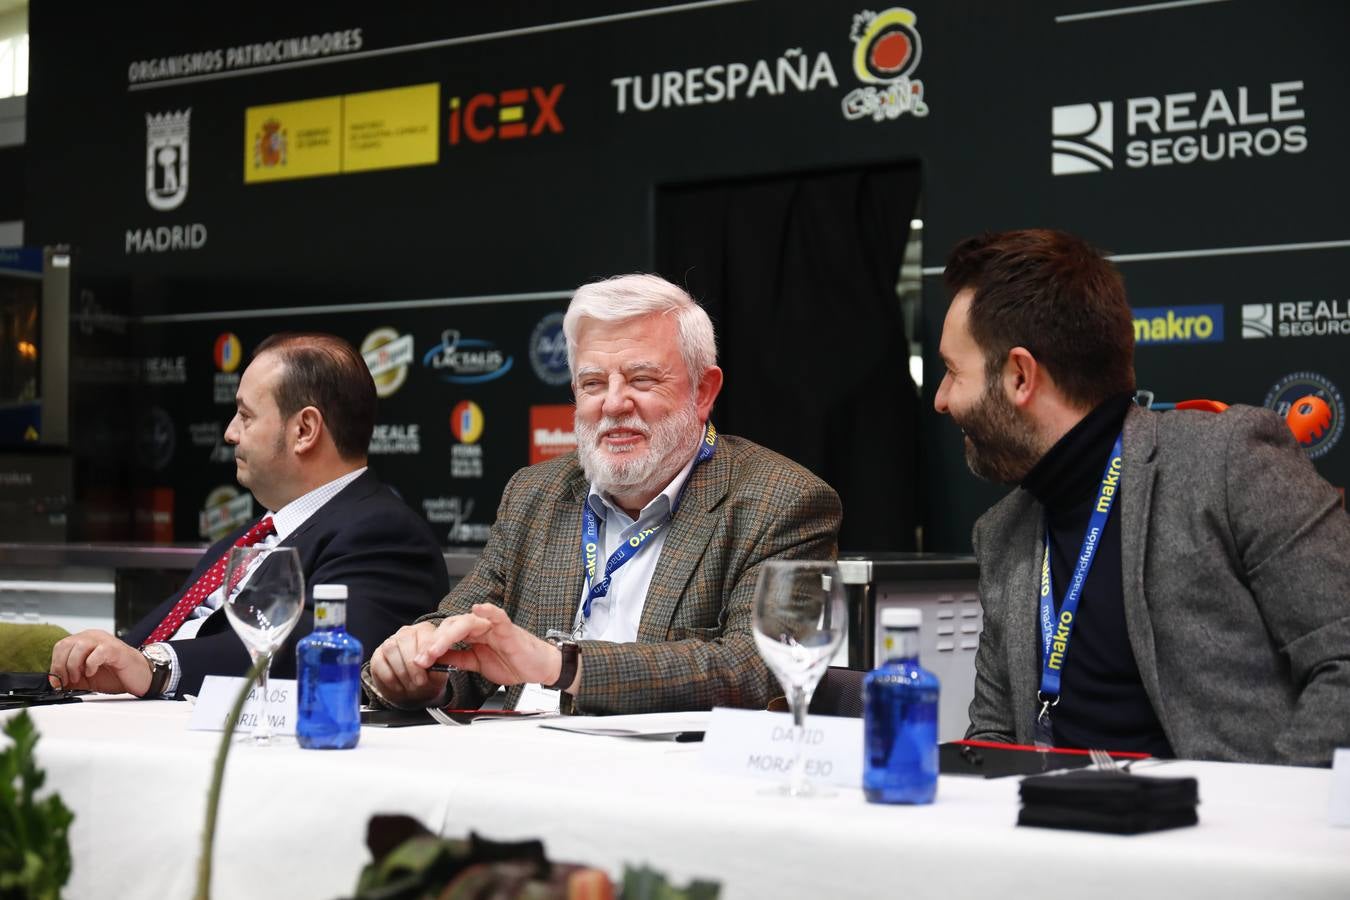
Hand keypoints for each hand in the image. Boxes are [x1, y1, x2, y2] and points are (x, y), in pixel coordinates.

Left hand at [49, 629, 153, 696]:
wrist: (141, 678)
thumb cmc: (117, 675)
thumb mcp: (87, 678)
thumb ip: (71, 677)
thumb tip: (54, 682)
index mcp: (86, 641)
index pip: (61, 646)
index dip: (55, 665)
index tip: (57, 682)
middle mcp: (94, 637)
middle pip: (66, 644)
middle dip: (62, 666)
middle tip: (68, 681)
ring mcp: (105, 641)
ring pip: (79, 646)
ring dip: (74, 665)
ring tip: (81, 677)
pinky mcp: (116, 649)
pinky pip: (97, 652)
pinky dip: (90, 665)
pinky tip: (93, 672)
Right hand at [369, 621, 451, 706]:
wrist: (415, 692)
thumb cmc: (429, 678)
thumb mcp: (440, 672)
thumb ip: (440, 664)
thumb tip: (435, 660)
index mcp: (426, 631)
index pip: (424, 633)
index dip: (425, 649)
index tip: (428, 666)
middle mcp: (406, 632)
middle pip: (405, 639)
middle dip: (412, 664)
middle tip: (419, 682)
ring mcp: (390, 642)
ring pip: (391, 649)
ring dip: (402, 671)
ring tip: (411, 686)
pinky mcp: (377, 656)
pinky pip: (379, 663)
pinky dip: (390, 678)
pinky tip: (399, 686)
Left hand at [417, 604, 565, 689]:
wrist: (538, 668)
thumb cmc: (513, 663)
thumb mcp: (476, 665)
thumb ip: (458, 659)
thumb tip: (435, 659)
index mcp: (472, 635)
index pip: (446, 635)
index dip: (430, 646)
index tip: (418, 661)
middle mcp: (480, 627)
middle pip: (451, 626)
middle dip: (433, 643)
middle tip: (421, 658)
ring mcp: (493, 627)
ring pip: (466, 622)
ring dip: (448, 635)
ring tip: (435, 648)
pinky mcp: (508, 629)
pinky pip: (497, 616)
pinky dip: (488, 610)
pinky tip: (478, 608)